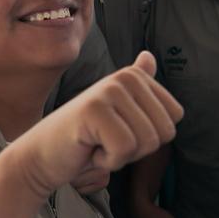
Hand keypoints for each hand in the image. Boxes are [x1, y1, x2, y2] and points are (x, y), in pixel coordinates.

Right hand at [11, 52, 182, 198]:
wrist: (44, 155)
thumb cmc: (85, 138)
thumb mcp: (117, 112)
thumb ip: (137, 88)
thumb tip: (149, 56)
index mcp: (135, 76)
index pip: (175, 117)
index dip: (151, 136)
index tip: (122, 132)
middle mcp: (125, 78)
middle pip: (164, 131)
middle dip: (138, 149)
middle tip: (107, 140)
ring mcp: (109, 91)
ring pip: (147, 141)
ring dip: (122, 156)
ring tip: (97, 143)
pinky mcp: (94, 110)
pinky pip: (125, 148)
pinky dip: (108, 161)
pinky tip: (89, 149)